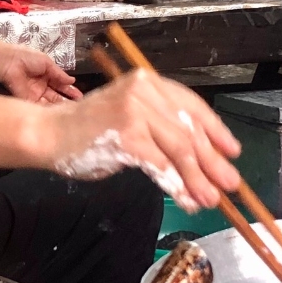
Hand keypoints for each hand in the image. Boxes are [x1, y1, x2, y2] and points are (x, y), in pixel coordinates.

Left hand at [0, 43, 80, 104]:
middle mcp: (41, 86)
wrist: (10, 62)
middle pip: (57, 95)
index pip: (60, 84)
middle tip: (79, 106)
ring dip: (60, 107)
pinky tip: (59, 113)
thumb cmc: (28, 58)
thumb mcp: (47, 63)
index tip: (81, 96)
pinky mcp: (28, 101)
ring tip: (72, 111)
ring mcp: (35, 94)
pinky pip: (40, 107)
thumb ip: (59, 74)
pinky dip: (50, 110)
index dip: (70, 90)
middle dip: (67, 101)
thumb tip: (72, 80)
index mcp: (46, 74)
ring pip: (50, 103)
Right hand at [43, 69, 239, 210]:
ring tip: (209, 199)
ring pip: (179, 149)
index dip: (216, 131)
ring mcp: (135, 111)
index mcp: (148, 83)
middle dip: (212, 162)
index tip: (233, 151)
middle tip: (229, 184)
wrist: (49, 135)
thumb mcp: (130, 119)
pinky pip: (160, 165)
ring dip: (197, 179)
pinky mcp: (126, 136)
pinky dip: (175, 185)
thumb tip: (201, 158)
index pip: (192, 106)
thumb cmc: (87, 130)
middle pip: (189, 131)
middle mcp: (144, 91)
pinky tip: (184, 199)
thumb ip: (161, 130)